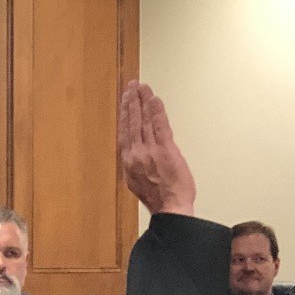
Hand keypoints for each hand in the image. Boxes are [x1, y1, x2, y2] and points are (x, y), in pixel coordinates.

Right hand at [118, 80, 196, 215]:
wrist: (170, 209)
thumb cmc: (158, 200)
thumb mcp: (138, 184)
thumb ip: (136, 166)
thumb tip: (136, 155)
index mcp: (129, 162)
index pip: (125, 132)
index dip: (124, 115)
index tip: (124, 102)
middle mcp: (136, 154)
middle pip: (132, 122)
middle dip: (131, 102)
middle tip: (131, 86)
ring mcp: (150, 150)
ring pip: (143, 120)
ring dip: (142, 101)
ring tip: (141, 87)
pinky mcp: (165, 149)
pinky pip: (159, 125)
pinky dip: (155, 110)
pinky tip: (154, 98)